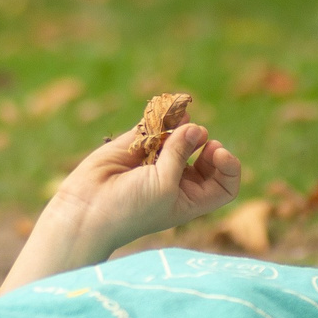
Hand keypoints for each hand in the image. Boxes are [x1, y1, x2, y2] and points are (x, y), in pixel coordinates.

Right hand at [52, 121, 242, 255]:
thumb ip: (181, 153)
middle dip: (206, 144)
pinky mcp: (136, 144)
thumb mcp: (165, 185)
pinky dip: (162, 115)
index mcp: (191, 199)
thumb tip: (196, 126)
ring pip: (181, 136)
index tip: (216, 151)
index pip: (224, 184)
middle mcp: (178, 180)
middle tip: (200, 138)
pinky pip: (155, 125)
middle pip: (206, 158)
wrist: (89, 208)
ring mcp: (158, 161)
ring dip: (183, 124)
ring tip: (177, 116)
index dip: (228, 166)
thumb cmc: (132, 208)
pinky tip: (163, 108)